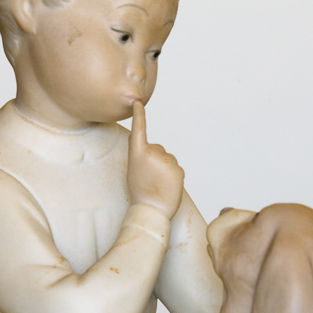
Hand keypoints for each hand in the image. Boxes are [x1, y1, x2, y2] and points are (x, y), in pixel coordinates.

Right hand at [127, 100, 183, 219]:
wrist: (152, 210)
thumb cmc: (140, 192)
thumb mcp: (134, 170)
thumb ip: (141, 156)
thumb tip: (147, 147)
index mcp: (137, 153)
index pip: (139, 130)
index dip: (139, 115)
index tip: (137, 102)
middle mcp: (152, 153)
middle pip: (158, 149)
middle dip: (156, 161)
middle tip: (150, 178)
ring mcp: (166, 160)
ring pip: (168, 159)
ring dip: (165, 169)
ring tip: (158, 184)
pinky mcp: (178, 168)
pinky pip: (176, 167)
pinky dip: (173, 176)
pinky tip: (167, 186)